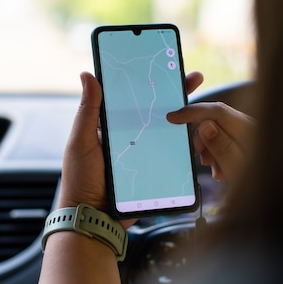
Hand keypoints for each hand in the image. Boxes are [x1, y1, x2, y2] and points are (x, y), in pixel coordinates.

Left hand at [58, 71, 204, 226]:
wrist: (93, 218)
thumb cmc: (81, 180)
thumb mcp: (82, 142)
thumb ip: (87, 111)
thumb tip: (88, 74)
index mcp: (110, 125)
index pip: (132, 97)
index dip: (148, 81)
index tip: (165, 65)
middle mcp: (129, 136)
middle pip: (156, 111)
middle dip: (175, 95)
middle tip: (194, 78)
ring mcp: (144, 154)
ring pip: (168, 132)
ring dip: (185, 120)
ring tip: (201, 106)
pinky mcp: (153, 171)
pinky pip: (171, 156)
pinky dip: (185, 147)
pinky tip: (198, 137)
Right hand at [167, 101, 253, 182]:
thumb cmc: (266, 189)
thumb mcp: (238, 171)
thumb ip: (222, 147)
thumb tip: (205, 125)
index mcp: (250, 131)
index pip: (217, 111)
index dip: (192, 112)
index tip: (173, 118)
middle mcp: (252, 129)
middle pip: (217, 120)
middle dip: (202, 136)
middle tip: (199, 157)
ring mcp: (252, 136)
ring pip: (220, 132)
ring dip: (211, 148)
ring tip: (216, 170)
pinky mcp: (251, 145)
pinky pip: (228, 142)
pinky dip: (220, 154)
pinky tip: (223, 171)